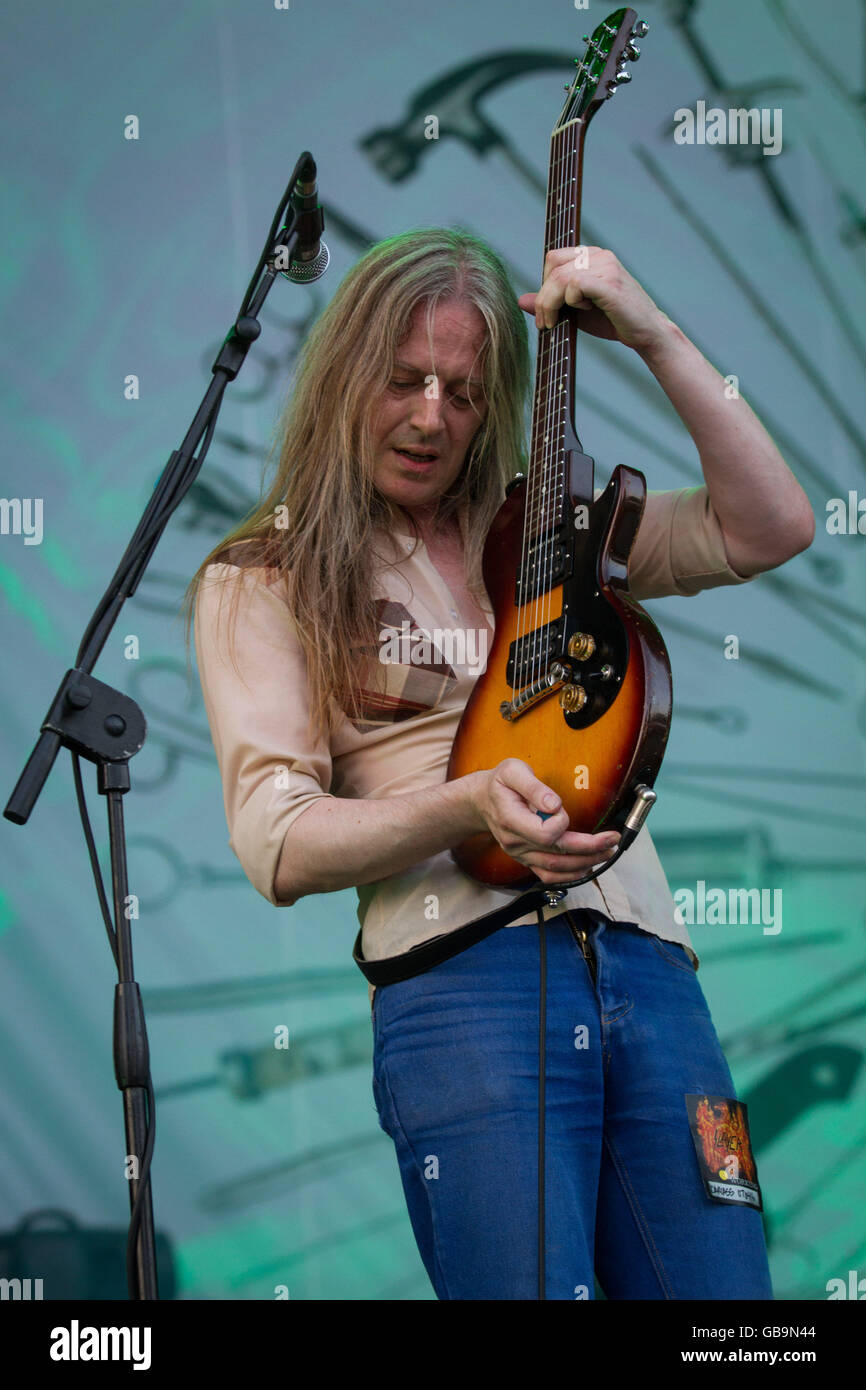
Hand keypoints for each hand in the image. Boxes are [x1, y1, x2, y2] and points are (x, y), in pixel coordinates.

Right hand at [467, 758, 619, 884]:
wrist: (481, 801)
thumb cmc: (500, 783)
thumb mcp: (512, 771)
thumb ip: (533, 786)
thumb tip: (554, 805)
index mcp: (511, 820)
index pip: (544, 834)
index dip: (561, 823)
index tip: (561, 808)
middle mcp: (515, 843)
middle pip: (556, 854)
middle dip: (589, 848)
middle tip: (613, 839)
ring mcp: (520, 854)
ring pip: (556, 868)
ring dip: (586, 862)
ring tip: (608, 851)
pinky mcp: (526, 859)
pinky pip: (549, 875)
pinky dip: (571, 874)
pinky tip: (588, 866)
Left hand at [517, 246, 671, 353]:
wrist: (645, 333)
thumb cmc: (612, 321)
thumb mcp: (575, 312)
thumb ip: (550, 303)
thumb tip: (521, 300)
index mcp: (591, 256)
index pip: (553, 257)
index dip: (543, 283)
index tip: (545, 311)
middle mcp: (599, 255)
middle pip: (553, 265)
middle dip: (543, 296)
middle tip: (546, 323)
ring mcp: (606, 266)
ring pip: (561, 277)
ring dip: (551, 304)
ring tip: (555, 323)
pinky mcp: (610, 282)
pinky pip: (575, 284)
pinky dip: (571, 301)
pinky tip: (584, 311)